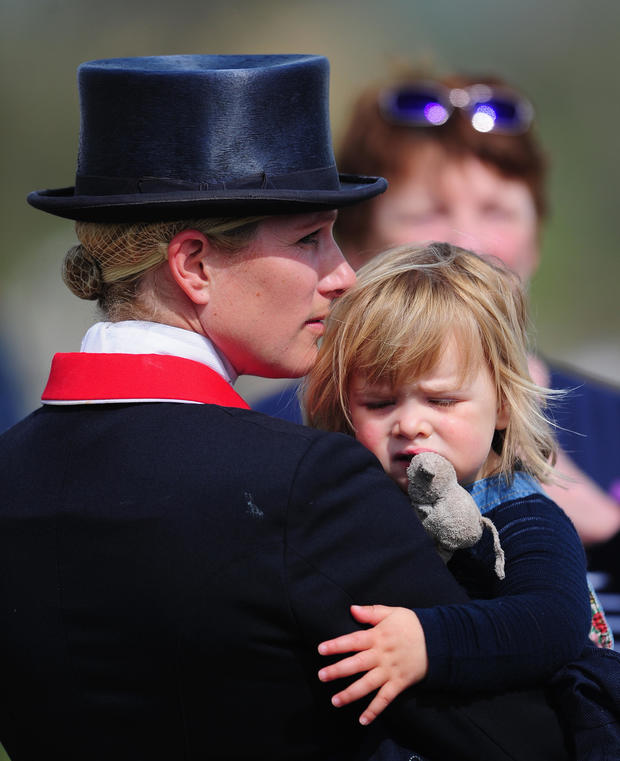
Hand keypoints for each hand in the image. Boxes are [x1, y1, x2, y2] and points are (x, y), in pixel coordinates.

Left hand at [317, 604, 427, 724]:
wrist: (439, 640)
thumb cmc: (412, 624)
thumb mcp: (392, 612)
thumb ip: (371, 612)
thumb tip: (352, 609)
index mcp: (377, 636)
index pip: (353, 640)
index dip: (336, 645)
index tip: (321, 650)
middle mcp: (381, 655)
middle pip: (356, 664)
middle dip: (338, 670)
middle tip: (321, 676)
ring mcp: (390, 671)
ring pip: (367, 684)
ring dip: (351, 693)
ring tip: (335, 701)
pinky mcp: (400, 683)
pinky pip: (385, 698)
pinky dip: (375, 710)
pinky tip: (363, 720)